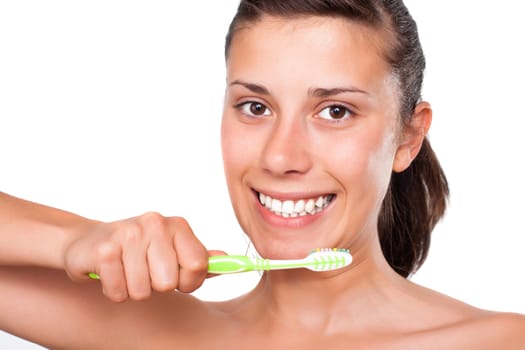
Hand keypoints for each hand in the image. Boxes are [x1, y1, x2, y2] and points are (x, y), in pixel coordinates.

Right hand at [63, 212, 212, 301]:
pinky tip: (112, 273)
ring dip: (133, 289)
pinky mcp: (105, 250)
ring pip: (143, 291)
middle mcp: (155, 223)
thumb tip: (227, 261)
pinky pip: (119, 292)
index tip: (176, 277)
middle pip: (169, 282)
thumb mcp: (172, 250)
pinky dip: (114, 290)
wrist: (89, 242)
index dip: (189, 281)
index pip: (199, 265)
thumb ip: (199, 258)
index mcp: (177, 225)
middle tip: (144, 271)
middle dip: (156, 286)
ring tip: (127, 271)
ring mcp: (129, 234)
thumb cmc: (137, 250)